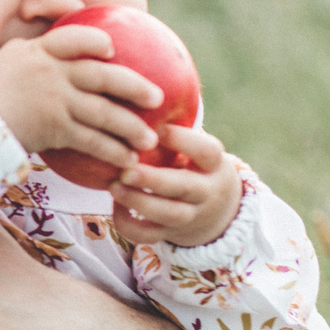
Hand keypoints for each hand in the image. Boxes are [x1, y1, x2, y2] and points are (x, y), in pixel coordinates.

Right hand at [0, 24, 160, 169]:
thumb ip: (21, 57)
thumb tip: (27, 50)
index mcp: (37, 52)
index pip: (74, 38)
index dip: (96, 43)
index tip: (112, 50)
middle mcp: (52, 71)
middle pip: (104, 75)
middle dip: (135, 86)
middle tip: (157, 97)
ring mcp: (56, 98)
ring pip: (105, 111)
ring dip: (131, 127)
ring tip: (148, 141)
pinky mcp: (56, 127)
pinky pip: (93, 140)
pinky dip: (112, 151)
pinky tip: (126, 162)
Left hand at [110, 126, 241, 246]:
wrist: (217, 211)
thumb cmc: (194, 166)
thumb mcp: (197, 150)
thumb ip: (177, 132)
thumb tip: (138, 94)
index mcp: (214, 164)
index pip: (206, 151)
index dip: (183, 140)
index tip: (158, 130)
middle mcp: (207, 191)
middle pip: (184, 187)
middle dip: (153, 180)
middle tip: (126, 169)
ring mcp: (191, 216)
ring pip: (168, 214)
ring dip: (138, 201)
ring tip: (113, 186)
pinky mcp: (172, 233)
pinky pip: (150, 236)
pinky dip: (129, 225)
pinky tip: (116, 207)